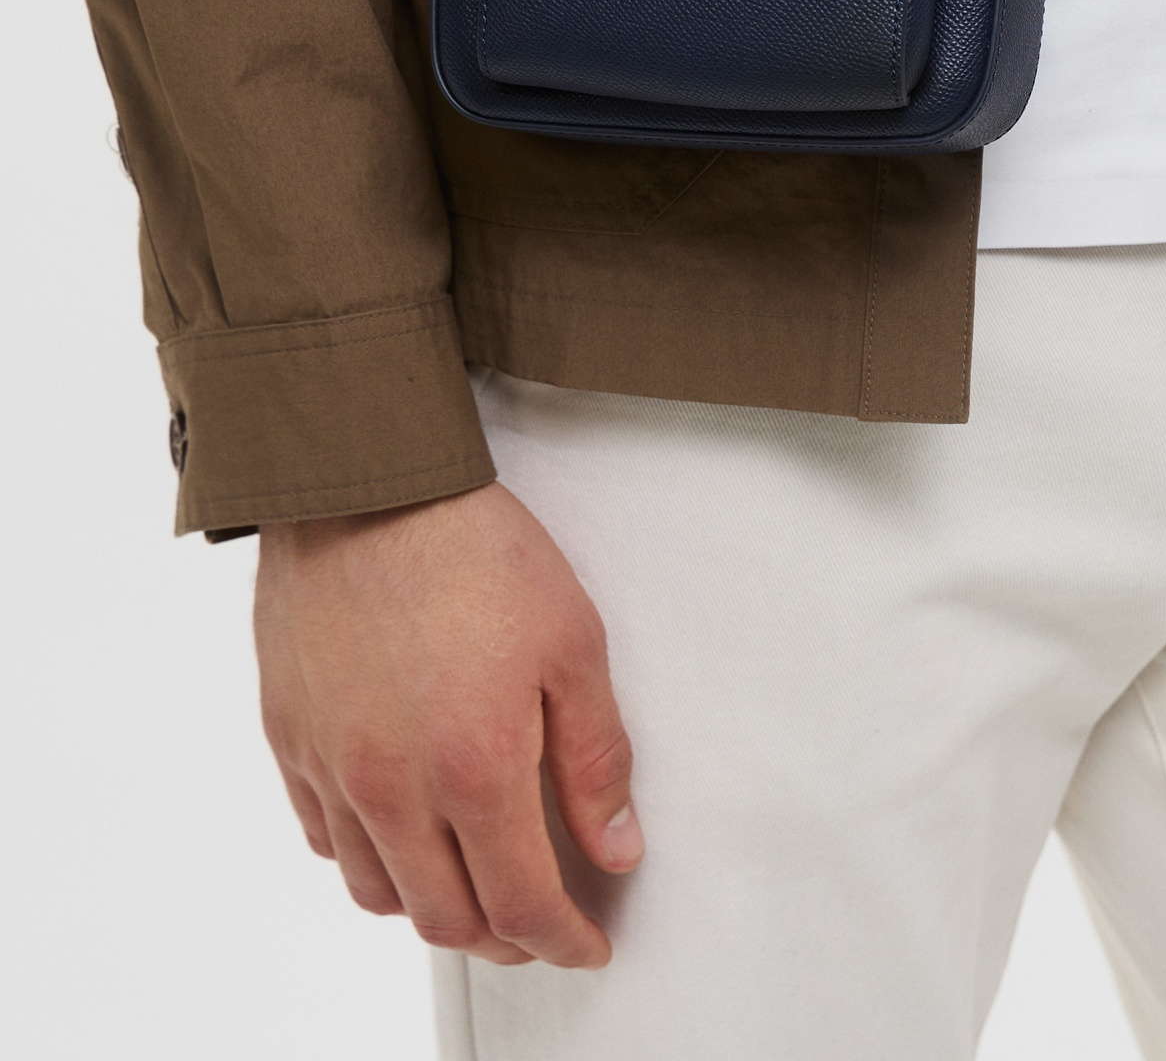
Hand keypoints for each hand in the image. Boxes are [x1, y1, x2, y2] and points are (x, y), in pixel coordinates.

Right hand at [254, 482, 642, 966]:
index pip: (523, 904)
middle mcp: (394, 787)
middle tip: (538, 923)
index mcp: (476, 768)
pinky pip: (323, 837)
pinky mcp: (291, 737)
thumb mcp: (572, 643)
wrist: (368, 485)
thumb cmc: (471, 548)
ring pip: (378, 892)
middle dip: (504, 939)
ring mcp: (333, 767)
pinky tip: (397, 834)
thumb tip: (613, 846)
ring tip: (471, 885)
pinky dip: (366, 859)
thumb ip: (596, 758)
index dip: (562, 939)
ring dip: (432, 908)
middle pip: (447, 918)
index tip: (585, 942)